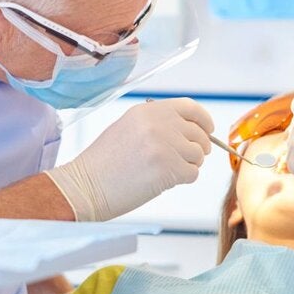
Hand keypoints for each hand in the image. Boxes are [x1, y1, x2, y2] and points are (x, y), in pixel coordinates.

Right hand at [45, 98, 213, 221]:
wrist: (85, 185)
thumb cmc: (103, 163)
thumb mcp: (128, 128)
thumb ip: (157, 123)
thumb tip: (189, 130)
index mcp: (148, 111)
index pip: (190, 108)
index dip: (204, 120)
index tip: (208, 130)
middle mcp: (158, 123)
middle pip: (199, 133)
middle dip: (199, 148)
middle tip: (187, 159)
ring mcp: (164, 145)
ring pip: (198, 155)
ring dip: (189, 165)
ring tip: (167, 171)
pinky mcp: (168, 168)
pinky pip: (192, 173)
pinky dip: (183, 180)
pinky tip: (164, 181)